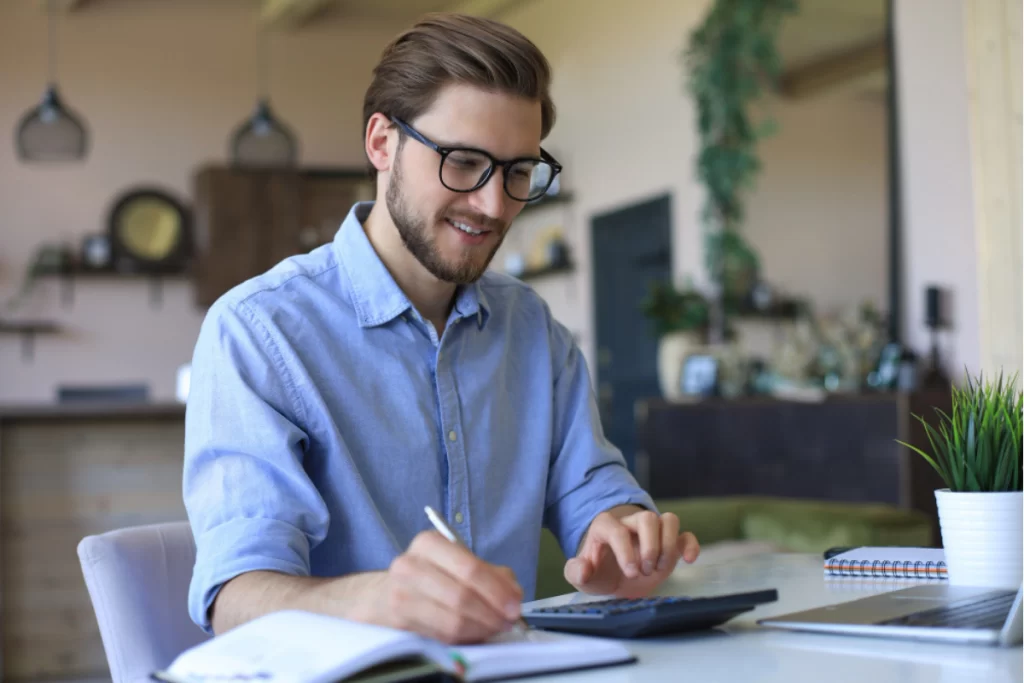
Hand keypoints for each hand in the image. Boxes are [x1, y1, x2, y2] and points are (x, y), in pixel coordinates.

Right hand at [355, 530, 523, 643]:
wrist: (383, 594)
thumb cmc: (429, 577)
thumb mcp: (457, 563)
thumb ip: (491, 574)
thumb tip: (513, 595)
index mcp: (429, 543)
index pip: (470, 568)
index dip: (496, 590)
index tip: (514, 605)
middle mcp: (410, 565)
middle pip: (461, 595)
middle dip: (492, 612)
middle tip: (508, 620)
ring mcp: (400, 593)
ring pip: (452, 618)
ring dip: (481, 627)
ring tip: (494, 627)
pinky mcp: (399, 620)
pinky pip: (440, 634)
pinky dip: (464, 637)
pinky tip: (474, 633)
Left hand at [564, 507, 699, 597]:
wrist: (616, 579)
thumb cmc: (599, 573)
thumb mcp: (582, 576)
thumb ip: (576, 572)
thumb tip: (583, 568)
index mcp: (606, 527)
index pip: (617, 530)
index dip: (625, 551)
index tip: (631, 573)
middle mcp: (631, 524)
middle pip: (647, 518)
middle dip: (649, 547)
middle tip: (644, 571)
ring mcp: (653, 533)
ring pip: (669, 520)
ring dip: (669, 545)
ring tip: (659, 567)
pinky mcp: (670, 544)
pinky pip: (686, 534)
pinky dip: (690, 545)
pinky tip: (689, 560)